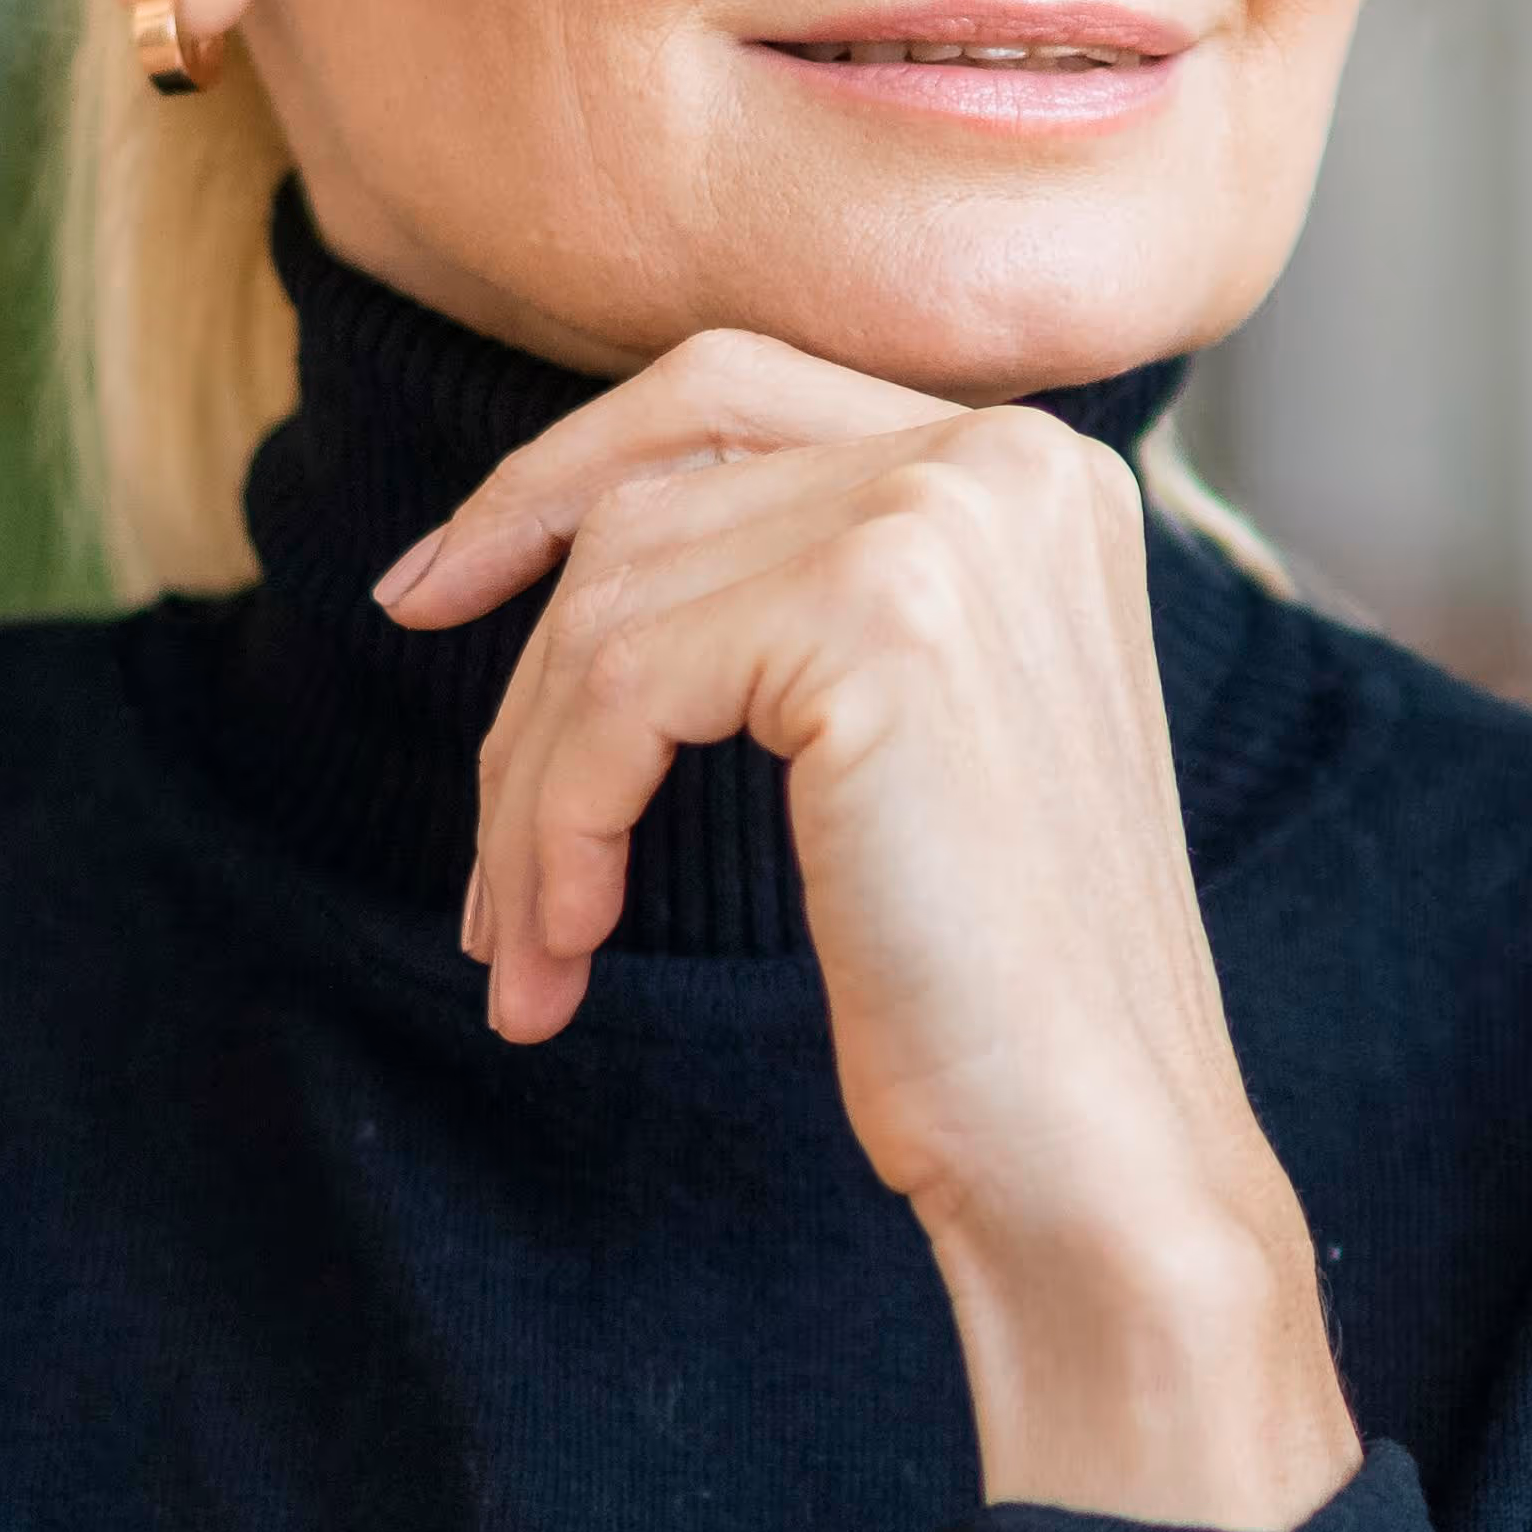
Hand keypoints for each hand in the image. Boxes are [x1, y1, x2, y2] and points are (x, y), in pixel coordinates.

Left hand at [377, 331, 1359, 1529]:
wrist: (1102, 1140)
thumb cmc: (1004, 985)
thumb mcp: (920, 735)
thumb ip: (809, 593)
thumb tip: (565, 539)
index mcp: (1039, 466)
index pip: (730, 391)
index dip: (555, 474)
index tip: (430, 591)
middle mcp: (1008, 453)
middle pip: (649, 501)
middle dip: (526, 683)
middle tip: (479, 867)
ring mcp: (948, 519)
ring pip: (612, 607)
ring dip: (530, 794)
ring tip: (527, 946)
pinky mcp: (874, 615)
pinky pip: (621, 692)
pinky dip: (559, 826)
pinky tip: (568, 947)